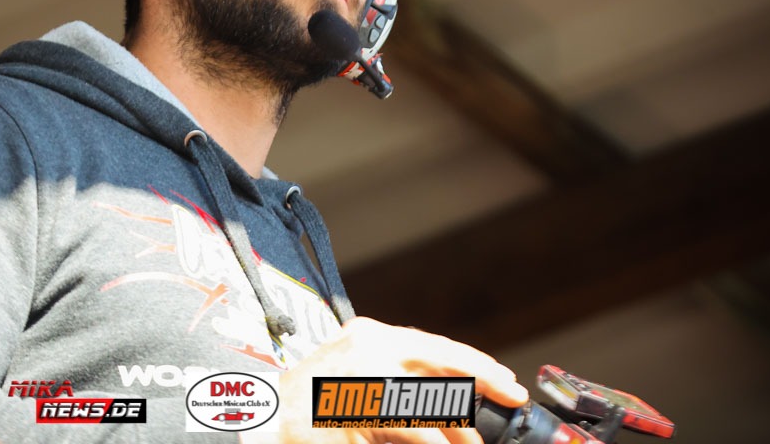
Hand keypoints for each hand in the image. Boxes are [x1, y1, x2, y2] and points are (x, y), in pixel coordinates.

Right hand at [250, 317, 528, 443]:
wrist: (259, 417)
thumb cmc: (311, 401)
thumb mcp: (357, 377)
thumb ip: (400, 380)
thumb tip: (455, 404)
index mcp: (369, 336)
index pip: (435, 346)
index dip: (477, 366)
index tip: (509, 383)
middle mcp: (367, 351)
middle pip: (439, 369)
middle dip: (477, 394)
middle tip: (501, 413)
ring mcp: (358, 382)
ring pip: (425, 412)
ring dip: (451, 435)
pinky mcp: (351, 414)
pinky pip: (405, 431)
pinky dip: (430, 440)